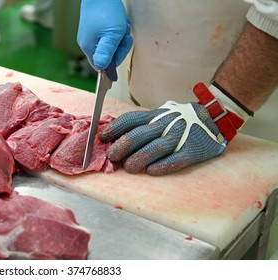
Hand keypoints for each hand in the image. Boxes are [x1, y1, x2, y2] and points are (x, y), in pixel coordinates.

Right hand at [77, 0, 132, 70]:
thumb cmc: (105, 11)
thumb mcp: (111, 35)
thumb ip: (107, 53)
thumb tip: (102, 70)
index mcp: (89, 48)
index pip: (101, 66)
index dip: (114, 62)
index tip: (121, 49)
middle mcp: (88, 43)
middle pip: (108, 56)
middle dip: (119, 46)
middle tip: (123, 34)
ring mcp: (92, 36)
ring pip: (111, 45)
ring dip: (120, 37)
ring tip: (121, 26)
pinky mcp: (96, 29)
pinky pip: (110, 36)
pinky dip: (118, 31)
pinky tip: (119, 23)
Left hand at [100, 101, 226, 175]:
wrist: (214, 118)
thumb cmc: (179, 120)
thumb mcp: (159, 116)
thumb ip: (140, 125)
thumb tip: (113, 136)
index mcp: (155, 116)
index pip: (131, 120)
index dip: (116, 128)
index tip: (103, 137)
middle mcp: (165, 125)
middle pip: (140, 134)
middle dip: (123, 145)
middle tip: (112, 156)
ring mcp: (179, 137)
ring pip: (156, 147)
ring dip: (139, 158)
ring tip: (128, 167)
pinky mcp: (192, 150)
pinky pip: (176, 159)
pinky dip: (163, 166)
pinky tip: (151, 171)